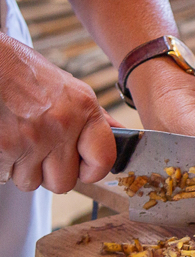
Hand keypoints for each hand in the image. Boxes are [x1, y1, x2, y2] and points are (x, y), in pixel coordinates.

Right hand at [0, 35, 117, 192]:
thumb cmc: (28, 74)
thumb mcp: (71, 90)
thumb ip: (96, 117)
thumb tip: (121, 133)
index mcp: (84, 109)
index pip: (103, 160)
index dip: (92, 171)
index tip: (83, 168)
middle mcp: (61, 124)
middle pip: (64, 182)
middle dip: (52, 174)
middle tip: (44, 153)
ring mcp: (30, 138)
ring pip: (32, 182)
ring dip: (25, 169)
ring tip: (21, 142)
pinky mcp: (3, 147)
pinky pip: (5, 175)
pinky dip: (4, 165)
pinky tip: (6, 143)